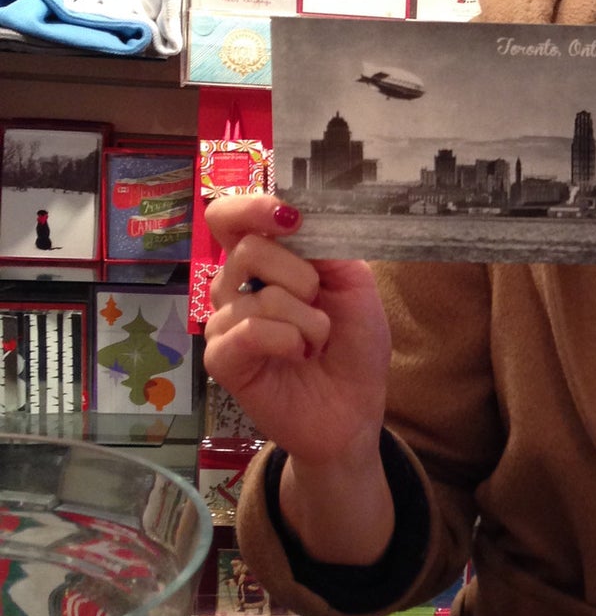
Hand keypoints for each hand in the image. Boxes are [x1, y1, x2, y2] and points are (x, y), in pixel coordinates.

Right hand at [203, 195, 391, 470]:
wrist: (355, 408)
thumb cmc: (352, 345)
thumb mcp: (354, 284)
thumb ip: (325, 246)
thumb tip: (294, 214)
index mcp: (264, 260)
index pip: (229, 218)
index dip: (251, 208)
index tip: (288, 218)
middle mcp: (235, 285)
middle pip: (248, 249)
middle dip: (301, 276)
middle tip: (319, 304)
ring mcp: (223, 322)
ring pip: (259, 295)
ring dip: (307, 320)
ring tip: (315, 343)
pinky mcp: (221, 359)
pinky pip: (248, 331)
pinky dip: (287, 340)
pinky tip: (298, 355)